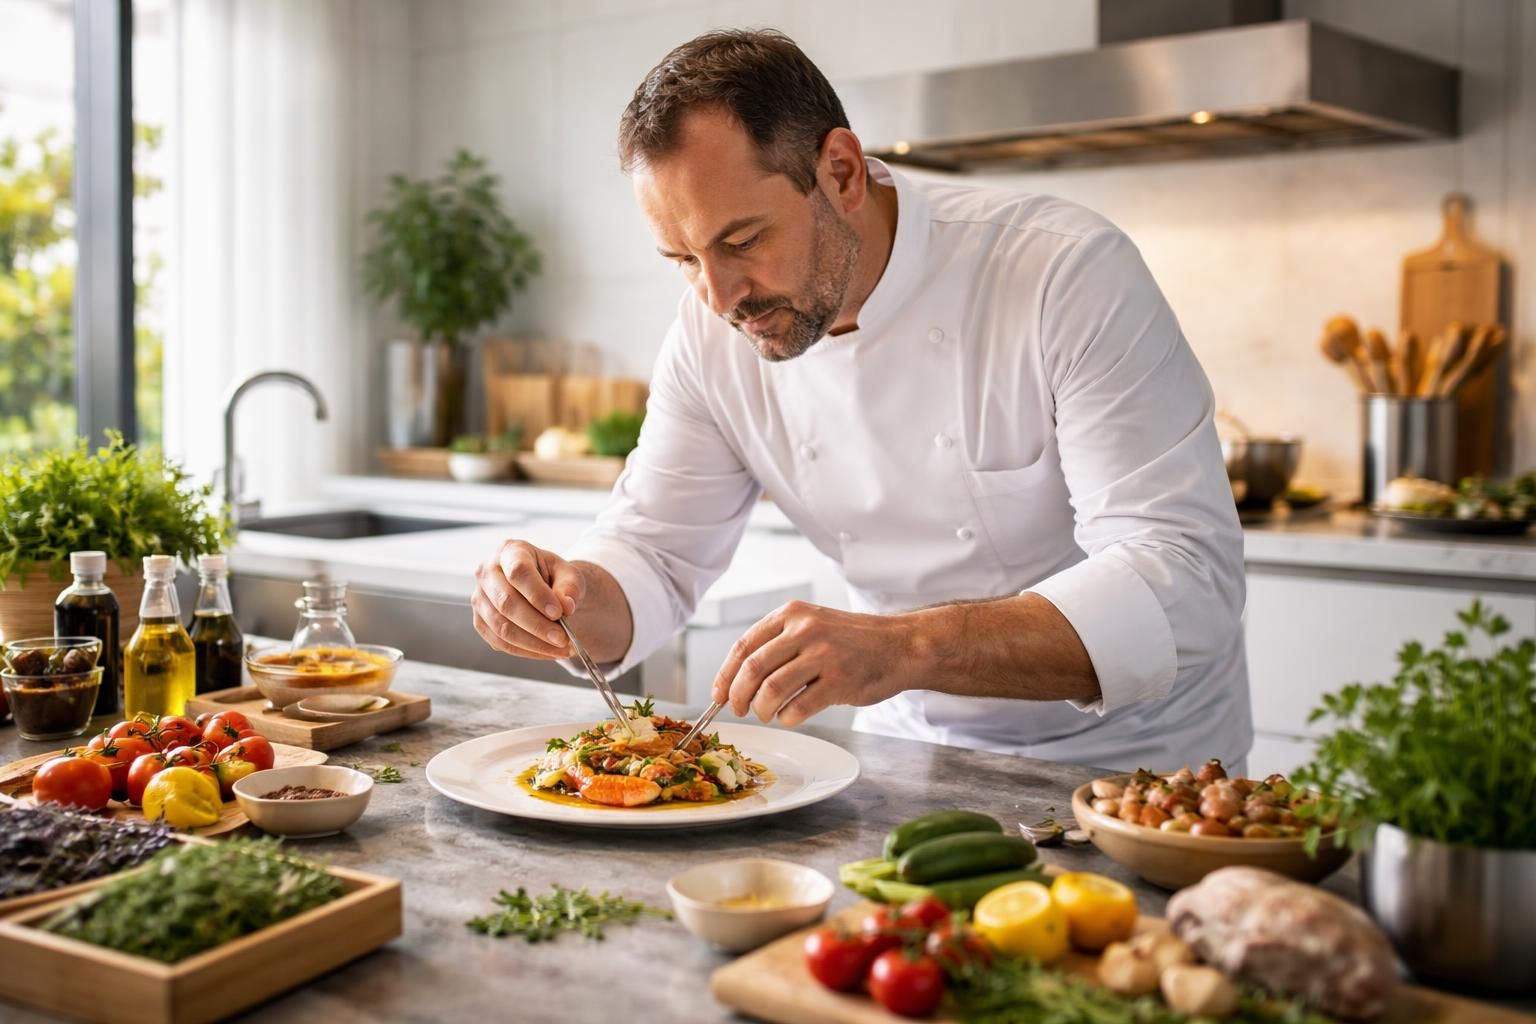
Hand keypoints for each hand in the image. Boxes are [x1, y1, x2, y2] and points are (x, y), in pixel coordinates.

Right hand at [472, 539, 585, 659]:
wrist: (540, 587)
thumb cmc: (553, 577)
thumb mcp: (568, 574)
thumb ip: (570, 588)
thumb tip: (566, 607)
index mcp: (509, 551)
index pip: (518, 572)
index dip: (538, 595)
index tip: (559, 613)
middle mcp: (487, 572)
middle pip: (506, 602)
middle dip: (537, 625)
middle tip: (563, 639)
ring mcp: (479, 598)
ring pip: (501, 627)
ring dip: (534, 643)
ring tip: (561, 649)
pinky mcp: (480, 622)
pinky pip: (501, 643)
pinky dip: (526, 651)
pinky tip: (547, 652)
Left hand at [710, 601, 913, 726]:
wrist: (899, 645)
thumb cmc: (852, 641)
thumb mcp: (812, 626)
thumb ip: (779, 644)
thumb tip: (737, 680)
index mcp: (792, 614)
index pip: (744, 645)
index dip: (725, 675)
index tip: (718, 696)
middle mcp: (805, 630)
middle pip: (752, 668)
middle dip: (738, 696)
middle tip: (739, 710)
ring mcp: (823, 654)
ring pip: (772, 689)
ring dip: (762, 710)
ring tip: (767, 715)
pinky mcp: (839, 681)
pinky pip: (798, 707)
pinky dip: (787, 718)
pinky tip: (790, 717)